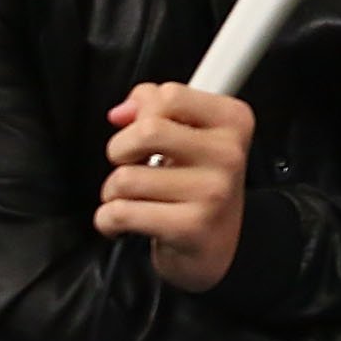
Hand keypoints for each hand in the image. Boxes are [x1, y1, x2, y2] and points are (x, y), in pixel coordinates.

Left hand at [96, 84, 251, 292]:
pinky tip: (126, 221)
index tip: (143, 132)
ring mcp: (212, 191)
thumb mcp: (190, 134)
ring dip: (114, 192)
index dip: (142, 113)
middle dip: (120, 150)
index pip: (170, 95)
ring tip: (133, 198)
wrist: (217, 244)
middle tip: (130, 164)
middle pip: (145, 131)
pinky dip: (109, 220)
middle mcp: (228, 153)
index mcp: (232, 121)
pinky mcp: (190, 226)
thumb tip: (122, 111)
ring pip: (125, 176)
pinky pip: (120, 213)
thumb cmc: (197, 184)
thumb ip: (155, 107)